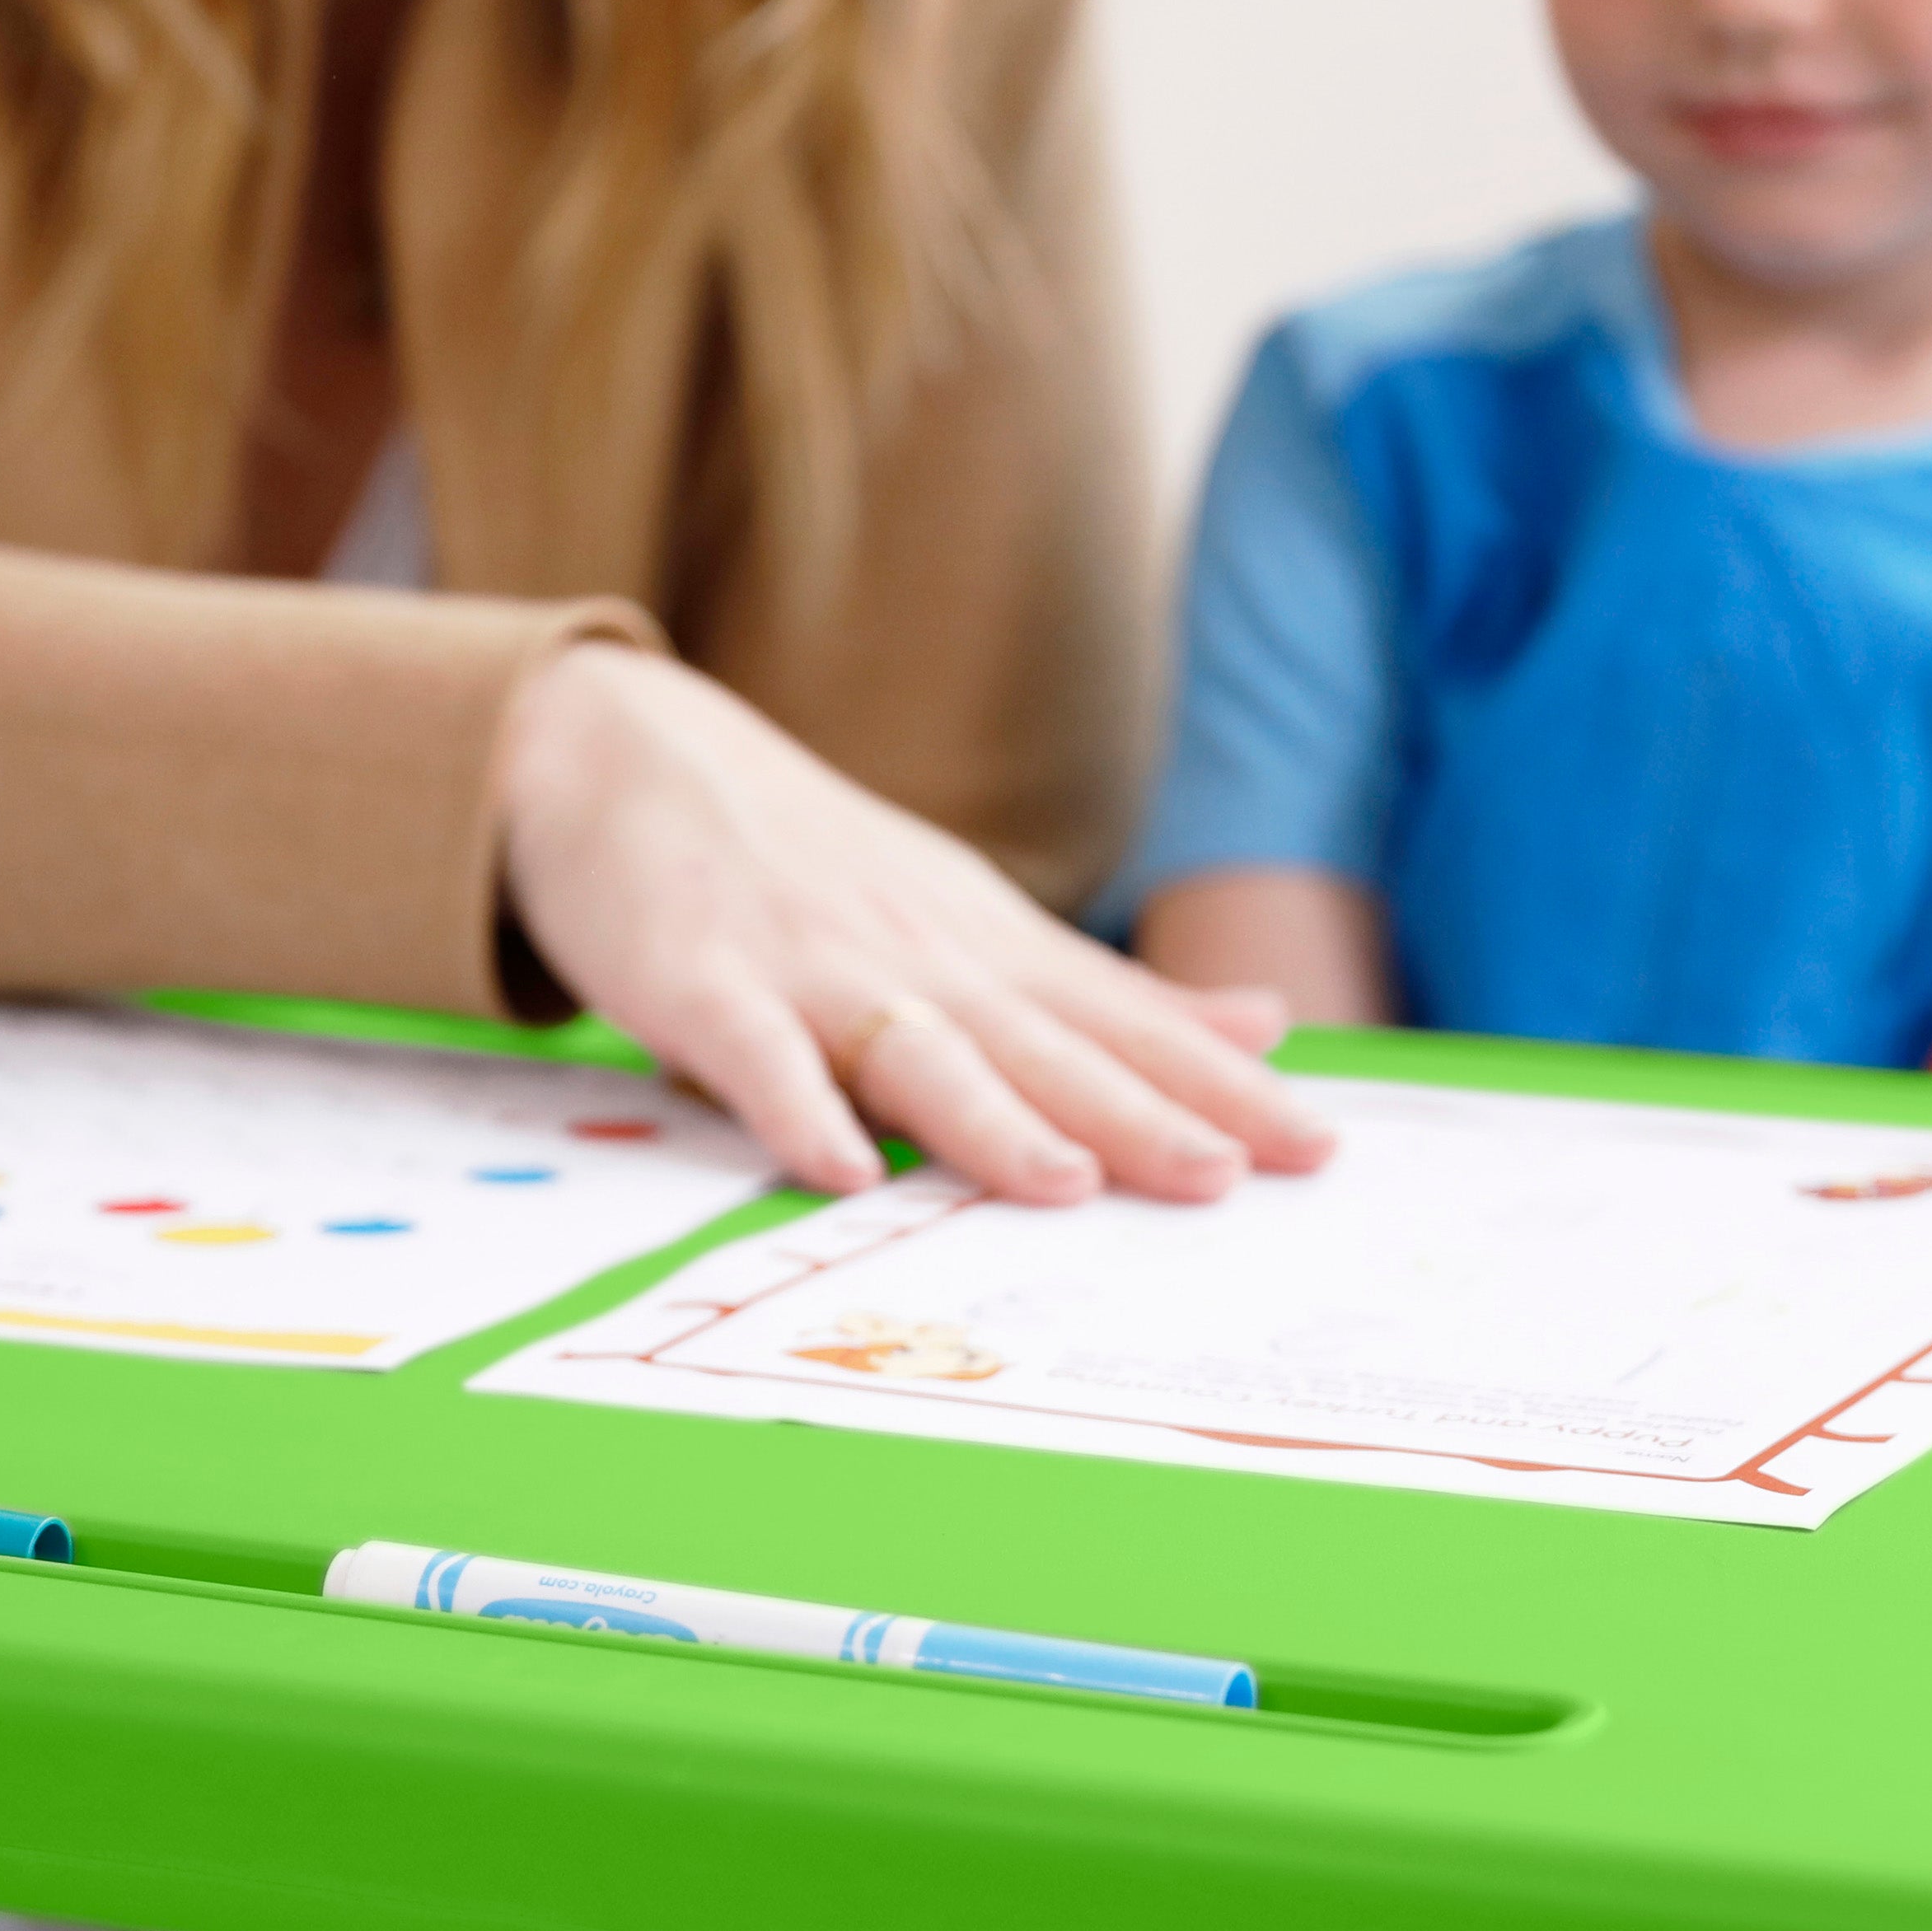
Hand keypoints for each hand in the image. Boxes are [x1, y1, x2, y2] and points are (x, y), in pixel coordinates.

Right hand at [497, 644, 1335, 1201]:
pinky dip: (796, 1110)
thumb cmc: (804, 862)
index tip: (1314, 1145)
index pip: (1124, 1026)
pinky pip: (754, 1057)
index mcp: (987, 948)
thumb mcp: (974, 915)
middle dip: (1141, 1110)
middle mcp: (919, 955)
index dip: (1216, 1086)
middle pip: (1046, 1046)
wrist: (616, 749)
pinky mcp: (701, 983)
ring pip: (917, 1052)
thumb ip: (1107, 993)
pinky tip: (840, 1172)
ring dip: (991, 1119)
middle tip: (1232, 1174)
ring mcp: (809, 967)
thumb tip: (1264, 1028)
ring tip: (1067, 1182)